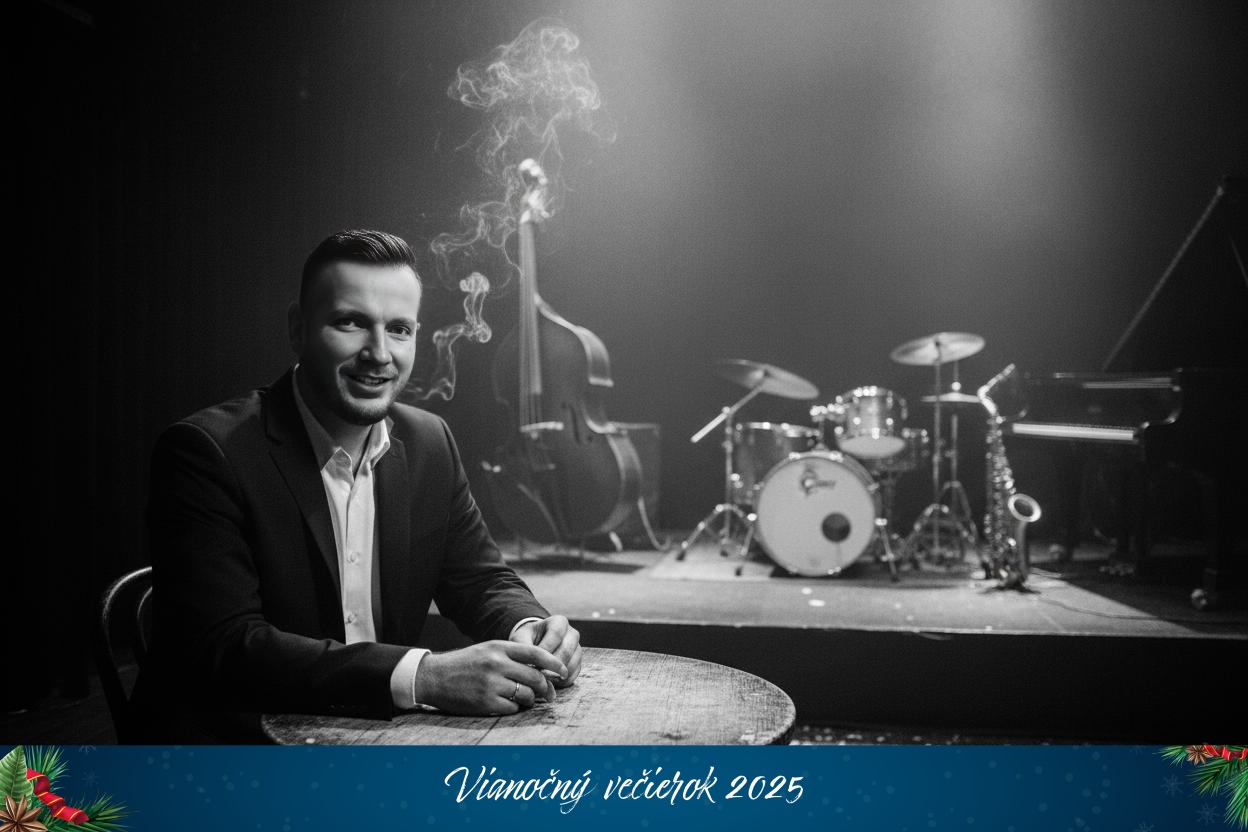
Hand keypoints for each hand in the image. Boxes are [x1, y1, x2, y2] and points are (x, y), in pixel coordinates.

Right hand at [413, 640, 565, 714]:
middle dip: (547, 688)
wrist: (434, 677)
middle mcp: (497, 664)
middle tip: (551, 694)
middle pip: (535, 677)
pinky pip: (512, 708)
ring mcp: (491, 684)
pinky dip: (515, 708)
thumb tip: (541, 668)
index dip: (554, 663)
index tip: (563, 671)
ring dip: (531, 699)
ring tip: (527, 699)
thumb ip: (512, 655)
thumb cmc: (464, 663)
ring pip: (526, 694)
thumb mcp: (488, 650)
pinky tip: (509, 705)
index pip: (536, 653)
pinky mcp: (485, 702)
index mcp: (499, 647)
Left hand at [511, 615, 581, 687]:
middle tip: (537, 674)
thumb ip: (523, 645)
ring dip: (556, 675)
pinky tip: (549, 682)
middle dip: (551, 665)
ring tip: (541, 679)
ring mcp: (577, 649)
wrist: (535, 645)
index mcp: (559, 622)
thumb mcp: (521, 637)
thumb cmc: (527, 639)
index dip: (545, 649)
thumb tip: (531, 662)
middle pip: (566, 651)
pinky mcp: (578, 663)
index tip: (533, 661)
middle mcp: (572, 634)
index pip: (556, 634)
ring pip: (571, 665)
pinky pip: (573, 675)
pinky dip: (560, 681)